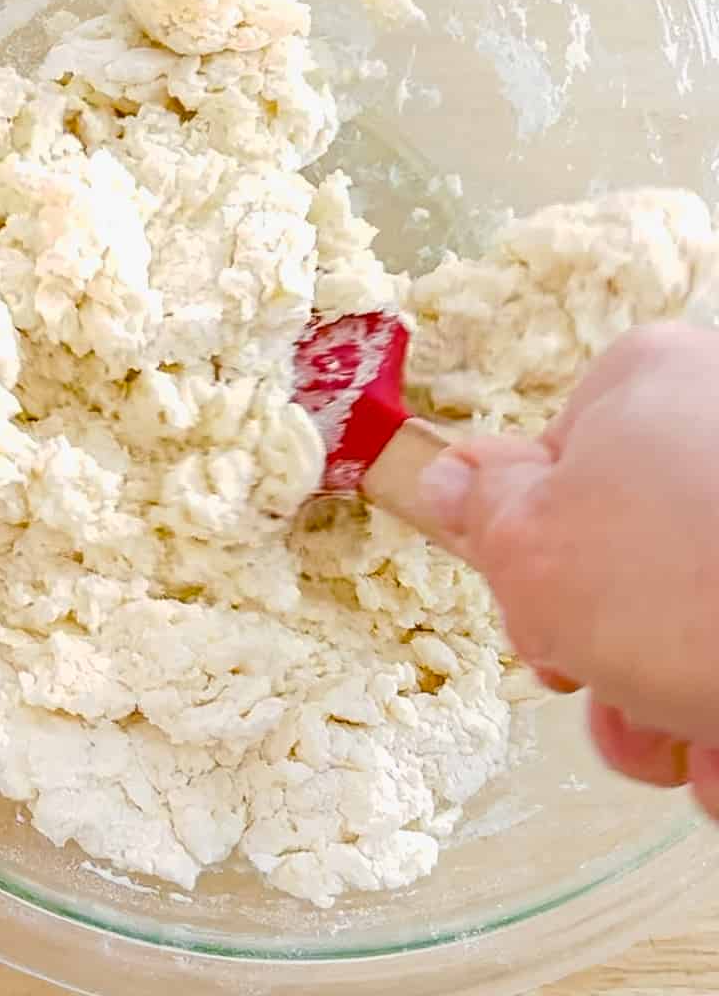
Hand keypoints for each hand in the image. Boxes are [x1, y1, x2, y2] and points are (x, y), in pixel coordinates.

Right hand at [421, 321, 718, 820]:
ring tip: (678, 753)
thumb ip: (478, 509)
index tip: (536, 625)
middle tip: (596, 694)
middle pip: (622, 551)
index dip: (526, 561)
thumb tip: (448, 477)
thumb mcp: (528, 549)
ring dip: (661, 702)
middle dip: (600, 651)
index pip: (549, 469)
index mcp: (643, 386)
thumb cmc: (678, 589)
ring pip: (693, 611)